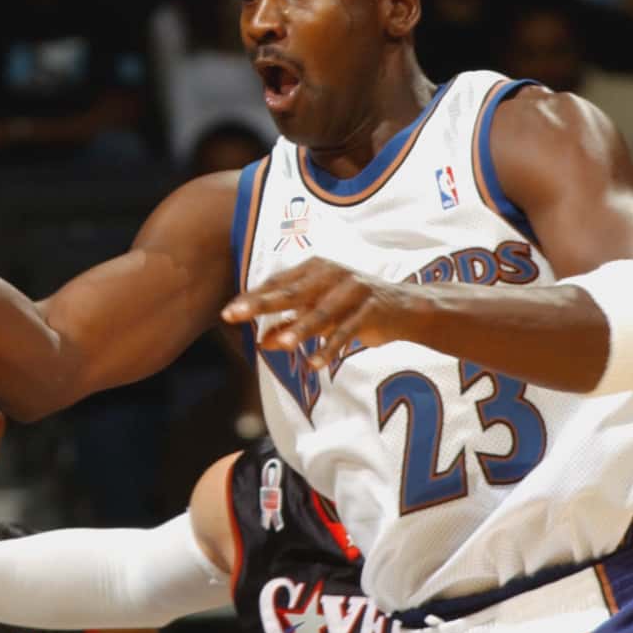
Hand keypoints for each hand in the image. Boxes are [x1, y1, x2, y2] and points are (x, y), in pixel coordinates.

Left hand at [220, 257, 418, 368]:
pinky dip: (331, 347)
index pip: (277, 283)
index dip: (252, 298)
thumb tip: (262, 342)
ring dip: (300, 329)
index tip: (227, 313)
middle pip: (291, 292)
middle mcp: (331, 274)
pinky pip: (348, 330)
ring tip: (282, 344)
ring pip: (321, 312)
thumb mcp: (320, 316)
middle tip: (234, 315)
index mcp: (314, 269)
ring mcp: (353, 289)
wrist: (405, 307)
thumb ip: (291, 326)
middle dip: (260, 305)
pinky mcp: (372, 308)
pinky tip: (315, 363)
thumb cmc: (353, 308)